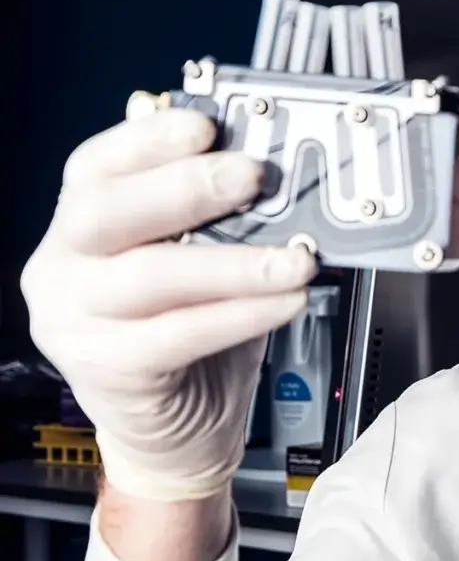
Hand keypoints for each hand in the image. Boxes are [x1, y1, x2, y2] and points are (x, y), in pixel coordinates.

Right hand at [21, 108, 316, 501]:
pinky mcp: (108, 369)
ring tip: (294, 258)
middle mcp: (62, 268)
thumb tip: (273, 180)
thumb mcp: (200, 269)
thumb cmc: (190, 345)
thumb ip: (217, 224)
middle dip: (187, 187)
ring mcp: (74, 321)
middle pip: (107, 211)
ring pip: (150, 276)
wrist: (176, 435)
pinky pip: (182, 333)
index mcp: (79, 228)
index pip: (96, 167)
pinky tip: (286, 301)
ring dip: (234, 262)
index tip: (206, 125)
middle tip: (254, 177)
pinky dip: (242, 313)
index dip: (149, 140)